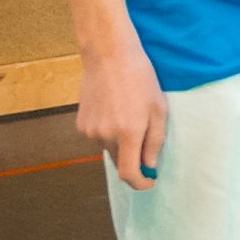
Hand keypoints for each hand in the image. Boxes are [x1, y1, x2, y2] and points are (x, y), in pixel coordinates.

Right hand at [77, 40, 167, 190]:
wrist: (109, 56)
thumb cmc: (140, 79)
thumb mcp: (159, 109)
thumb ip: (155, 141)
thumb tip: (150, 165)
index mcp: (127, 133)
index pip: (129, 174)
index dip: (140, 183)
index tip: (150, 181)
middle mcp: (105, 136)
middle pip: (119, 163)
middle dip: (134, 161)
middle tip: (147, 146)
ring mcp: (89, 131)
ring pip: (109, 149)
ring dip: (122, 144)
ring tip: (131, 117)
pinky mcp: (81, 124)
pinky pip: (99, 138)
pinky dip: (109, 133)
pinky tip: (116, 112)